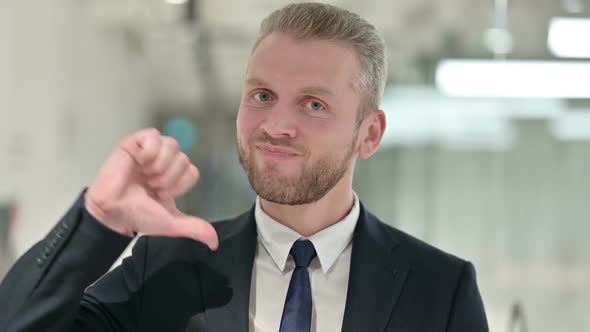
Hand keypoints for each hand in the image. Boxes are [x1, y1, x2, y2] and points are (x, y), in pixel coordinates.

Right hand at [84, 128, 217, 249]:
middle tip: (152, 186)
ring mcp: (149, 151)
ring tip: (146, 175)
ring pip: (172, 144)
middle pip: (183, 158)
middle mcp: (163, 162)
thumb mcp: (170, 223)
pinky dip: (150, 151)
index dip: (180, 185)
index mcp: (173, 177)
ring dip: (161, 164)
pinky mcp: (134, 143)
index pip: (192, 171)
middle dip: (169, 177)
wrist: (114, 212)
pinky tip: (140, 162)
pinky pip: (152, 135)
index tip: (162, 195)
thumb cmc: (139, 215)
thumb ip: (194, 228)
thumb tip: (215, 242)